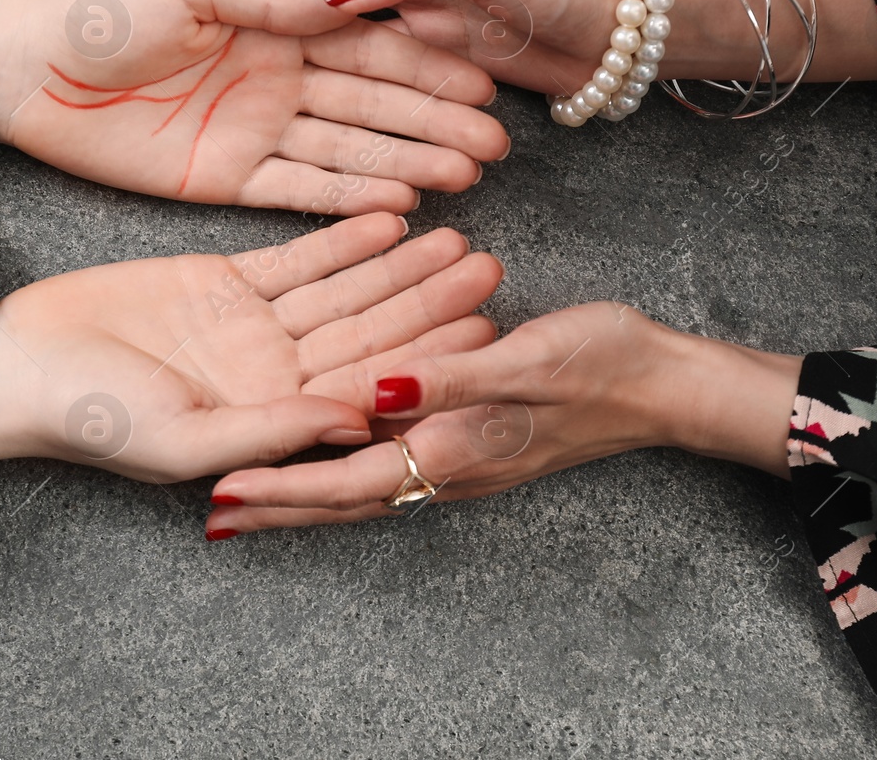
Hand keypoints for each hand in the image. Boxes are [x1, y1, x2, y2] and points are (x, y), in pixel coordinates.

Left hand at [0, 0, 509, 215]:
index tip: (478, 84)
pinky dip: (348, 198)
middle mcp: (280, 76)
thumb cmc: (106, 12)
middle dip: (433, 122)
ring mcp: (259, 130)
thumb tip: (342, 0)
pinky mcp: (231, 178)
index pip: (366, 42)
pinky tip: (400, 205)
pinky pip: (301, 190)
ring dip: (407, 162)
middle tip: (493, 145)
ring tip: (465, 177)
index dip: (423, 64)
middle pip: (372, 102)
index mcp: (276, 20)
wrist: (34, 73)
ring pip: (347, 149)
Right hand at [0, 212, 503, 484]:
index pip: (368, 386)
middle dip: (428, 303)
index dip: (425, 358)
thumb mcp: (187, 435)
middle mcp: (274, 373)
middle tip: (488, 268)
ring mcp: (252, 324)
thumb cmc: (91, 418)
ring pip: (344, 289)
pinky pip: (298, 255)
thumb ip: (273, 426)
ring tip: (454, 233)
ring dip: (399, 264)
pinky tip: (389, 215)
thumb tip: (359, 422)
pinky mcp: (224, 278)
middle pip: (369, 332)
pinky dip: (341, 236)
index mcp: (274, 419)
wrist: (19, 363)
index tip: (482, 332)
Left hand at [205, 302, 800, 534]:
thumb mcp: (522, 362)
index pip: (346, 481)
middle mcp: (447, 466)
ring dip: (306, 486)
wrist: (664, 384)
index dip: (281, 489)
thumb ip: (443, 377)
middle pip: (342, 496)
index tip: (219, 499)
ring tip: (251, 489)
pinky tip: (327, 438)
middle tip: (212, 515)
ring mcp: (459, 457)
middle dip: (278, 505)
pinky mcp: (469, 438)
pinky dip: (347, 454)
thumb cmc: (602, 365)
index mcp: (452, 452)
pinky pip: (392, 454)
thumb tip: (367, 392)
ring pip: (362, 480)